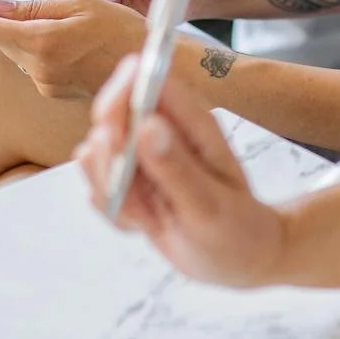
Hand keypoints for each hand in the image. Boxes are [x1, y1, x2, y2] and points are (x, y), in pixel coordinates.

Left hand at [0, 0, 144, 99]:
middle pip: (3, 41)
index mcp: (43, 42)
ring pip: (18, 52)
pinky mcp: (53, 90)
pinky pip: (34, 64)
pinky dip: (41, 50)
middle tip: (29, 7)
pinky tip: (70, 43)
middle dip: (6, 23)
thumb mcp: (80, 4)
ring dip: (26, 36)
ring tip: (64, 25)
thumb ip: (34, 7)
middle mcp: (38, 68)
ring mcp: (45, 83)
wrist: (148, 66)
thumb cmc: (121, 29)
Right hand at [75, 60, 285, 286]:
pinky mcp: (131, 182)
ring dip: (113, 191)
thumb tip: (145, 124)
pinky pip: (102, 190)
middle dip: (109, 154)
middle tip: (131, 191)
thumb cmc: (238, 228)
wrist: (241, 259)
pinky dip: (116, 213)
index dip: (121, 93)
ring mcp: (144, 156)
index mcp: (190, 120)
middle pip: (111, 114)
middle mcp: (163, 130)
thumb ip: (175, 167)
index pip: (146, 79)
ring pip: (98, 155)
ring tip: (151, 216)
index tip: (112, 133)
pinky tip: (148, 225)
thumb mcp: (209, 204)